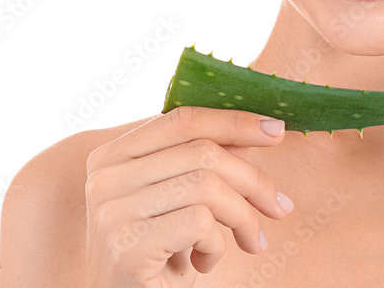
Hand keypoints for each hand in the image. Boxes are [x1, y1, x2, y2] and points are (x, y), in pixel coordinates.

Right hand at [83, 106, 293, 287]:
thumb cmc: (154, 256)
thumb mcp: (178, 203)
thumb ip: (204, 163)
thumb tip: (256, 130)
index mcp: (111, 156)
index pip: (182, 119)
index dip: (234, 121)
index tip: (276, 131)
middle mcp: (104, 177)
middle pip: (202, 152)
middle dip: (253, 180)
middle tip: (279, 208)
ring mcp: (111, 211)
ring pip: (207, 185)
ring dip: (243, 217)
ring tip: (250, 242)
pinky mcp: (126, 246)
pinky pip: (199, 223)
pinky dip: (218, 245)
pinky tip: (205, 264)